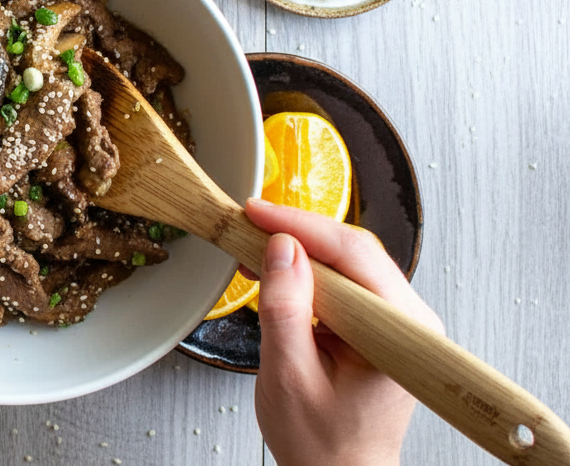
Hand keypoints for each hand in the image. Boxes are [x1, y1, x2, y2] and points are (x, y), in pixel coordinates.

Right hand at [245, 198, 442, 465]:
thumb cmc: (322, 444)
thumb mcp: (289, 375)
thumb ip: (285, 309)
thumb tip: (281, 249)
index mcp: (398, 335)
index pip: (352, 255)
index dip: (299, 226)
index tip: (257, 212)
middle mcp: (407, 323)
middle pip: (351, 251)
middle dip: (295, 234)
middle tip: (247, 226)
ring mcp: (394, 323)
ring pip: (345, 263)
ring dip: (298, 253)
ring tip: (253, 251)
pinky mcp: (377, 325)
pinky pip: (343, 282)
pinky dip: (306, 273)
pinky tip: (276, 272)